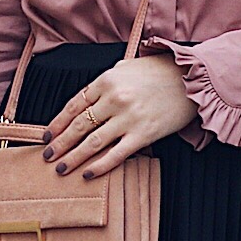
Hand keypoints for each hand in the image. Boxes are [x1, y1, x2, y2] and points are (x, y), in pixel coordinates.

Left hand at [43, 54, 195, 177]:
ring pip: (92, 143)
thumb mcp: (127, 66)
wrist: (193, 80)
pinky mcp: (144, 134)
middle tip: (48, 156)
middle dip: (60, 144)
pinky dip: (99, 166)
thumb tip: (88, 98)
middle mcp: (114, 99)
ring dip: (73, 158)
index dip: (57, 123)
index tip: (47, 136)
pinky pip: (116, 154)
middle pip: (78, 126)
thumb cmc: (160, 72)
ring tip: (61, 168)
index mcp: (106, 80)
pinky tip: (87, 174)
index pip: (74, 105)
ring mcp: (128, 118)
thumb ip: (106, 81)